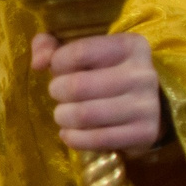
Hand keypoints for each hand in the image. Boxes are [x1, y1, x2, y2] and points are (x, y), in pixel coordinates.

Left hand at [33, 32, 167, 155]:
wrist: (147, 106)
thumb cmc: (104, 73)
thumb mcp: (79, 51)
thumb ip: (49, 46)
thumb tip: (39, 63)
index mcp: (129, 46)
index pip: (78, 53)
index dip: (57, 64)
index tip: (59, 70)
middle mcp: (143, 74)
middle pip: (77, 86)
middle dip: (57, 91)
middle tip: (58, 94)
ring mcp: (147, 106)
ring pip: (84, 115)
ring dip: (62, 116)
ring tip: (63, 114)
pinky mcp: (144, 133)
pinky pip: (96, 140)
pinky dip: (73, 138)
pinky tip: (69, 133)